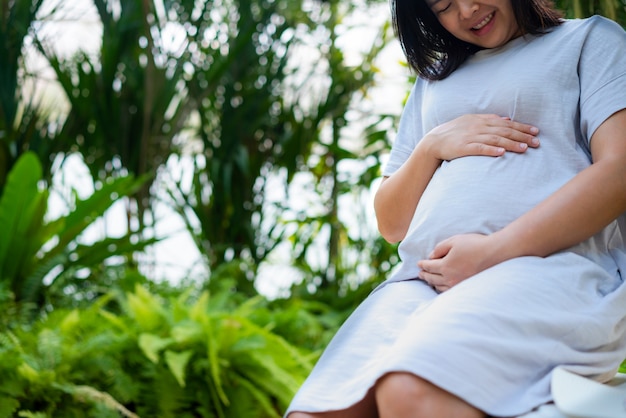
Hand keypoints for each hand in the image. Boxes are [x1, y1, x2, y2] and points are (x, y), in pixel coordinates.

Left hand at [417, 234, 499, 291]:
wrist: (495, 253)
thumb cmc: (474, 244)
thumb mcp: (453, 241)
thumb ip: (439, 248)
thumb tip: (431, 256)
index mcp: (445, 266)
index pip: (429, 267)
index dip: (422, 265)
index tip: (418, 264)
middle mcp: (450, 278)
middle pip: (432, 278)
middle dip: (424, 275)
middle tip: (420, 273)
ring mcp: (459, 284)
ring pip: (440, 287)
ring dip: (432, 283)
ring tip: (429, 280)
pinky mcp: (467, 287)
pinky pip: (450, 291)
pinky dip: (442, 288)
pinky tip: (442, 286)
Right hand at [422, 114, 539, 161]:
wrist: (433, 142)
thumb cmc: (453, 133)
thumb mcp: (471, 121)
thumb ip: (488, 120)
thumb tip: (506, 119)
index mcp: (480, 120)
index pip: (505, 123)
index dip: (521, 127)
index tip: (535, 131)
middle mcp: (478, 127)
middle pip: (504, 131)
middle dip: (521, 136)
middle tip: (536, 142)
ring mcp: (470, 137)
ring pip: (495, 139)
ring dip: (511, 143)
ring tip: (524, 148)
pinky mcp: (463, 148)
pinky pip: (479, 148)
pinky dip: (491, 150)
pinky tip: (502, 153)